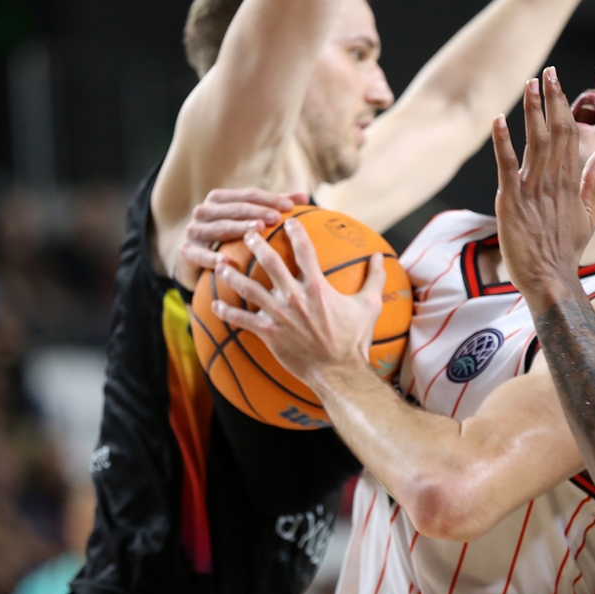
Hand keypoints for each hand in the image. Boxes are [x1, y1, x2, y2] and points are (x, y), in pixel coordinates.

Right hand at [172, 188, 306, 289]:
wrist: (195, 265)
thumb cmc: (229, 241)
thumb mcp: (249, 222)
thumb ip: (274, 208)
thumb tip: (304, 196)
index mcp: (221, 200)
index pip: (248, 195)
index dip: (269, 199)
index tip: (291, 206)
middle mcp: (205, 211)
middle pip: (234, 208)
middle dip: (256, 211)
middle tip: (276, 218)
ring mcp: (193, 230)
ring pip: (218, 227)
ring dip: (238, 228)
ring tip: (257, 232)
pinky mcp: (186, 252)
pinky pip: (199, 254)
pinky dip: (212, 258)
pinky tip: (227, 262)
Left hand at [210, 220, 385, 384]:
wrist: (339, 372)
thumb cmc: (355, 340)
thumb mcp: (369, 306)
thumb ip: (375, 278)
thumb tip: (380, 257)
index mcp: (317, 287)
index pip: (304, 250)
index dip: (295, 231)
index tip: (287, 221)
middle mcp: (295, 296)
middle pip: (269, 262)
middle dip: (256, 243)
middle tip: (246, 232)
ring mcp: (279, 315)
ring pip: (248, 287)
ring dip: (232, 274)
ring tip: (222, 263)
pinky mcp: (268, 333)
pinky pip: (241, 320)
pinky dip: (226, 312)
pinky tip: (214, 304)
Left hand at [492, 66, 594, 305]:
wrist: (550, 280)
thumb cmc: (565, 251)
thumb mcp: (588, 216)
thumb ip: (592, 183)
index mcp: (569, 182)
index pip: (568, 134)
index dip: (561, 106)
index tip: (557, 83)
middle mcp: (553, 181)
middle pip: (554, 132)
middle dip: (550, 100)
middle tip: (547, 72)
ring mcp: (532, 190)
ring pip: (534, 143)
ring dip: (531, 112)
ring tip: (530, 84)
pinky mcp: (511, 202)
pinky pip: (507, 166)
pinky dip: (502, 142)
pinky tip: (498, 120)